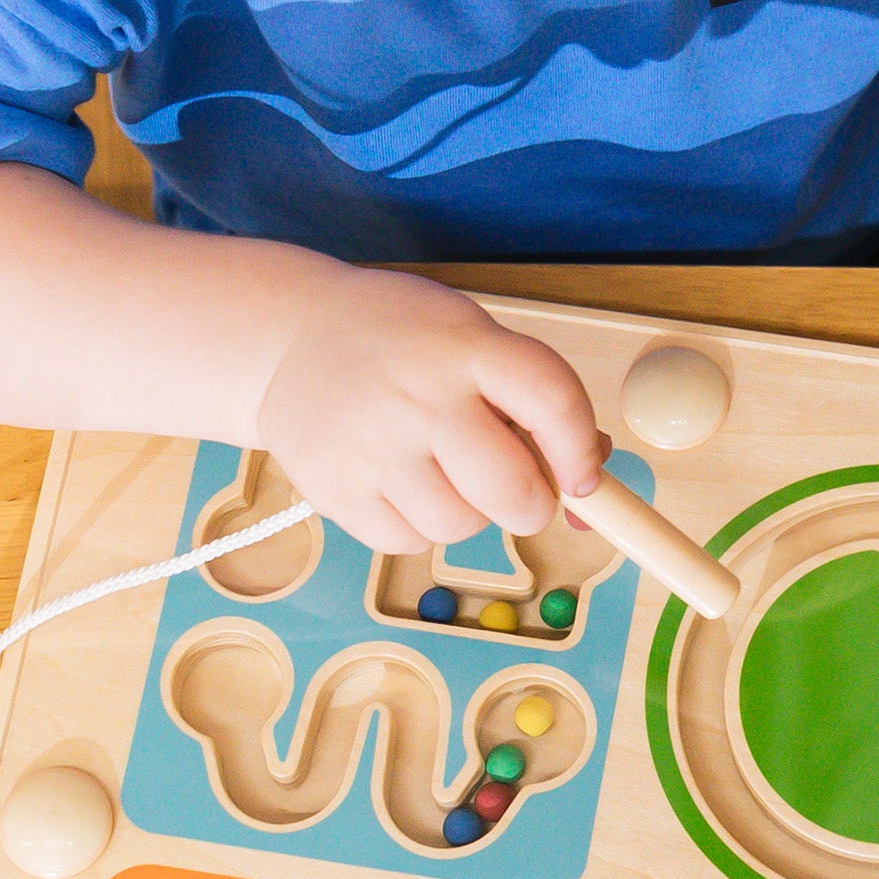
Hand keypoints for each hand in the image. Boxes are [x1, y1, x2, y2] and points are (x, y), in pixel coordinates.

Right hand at [250, 270, 607, 553]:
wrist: (289, 339)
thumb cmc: (397, 341)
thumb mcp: (467, 337)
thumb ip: (528, 397)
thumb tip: (589, 476)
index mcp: (465, 348)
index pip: (552, 400)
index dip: (580, 450)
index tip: (583, 475)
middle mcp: (420, 398)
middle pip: (511, 489)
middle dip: (531, 505)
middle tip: (518, 493)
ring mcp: (374, 449)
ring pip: (461, 527)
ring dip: (468, 514)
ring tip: (440, 472)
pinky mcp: (337, 491)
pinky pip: (408, 541)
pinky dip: (417, 526)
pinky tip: (400, 484)